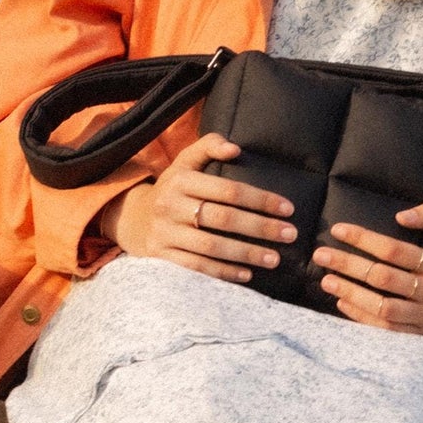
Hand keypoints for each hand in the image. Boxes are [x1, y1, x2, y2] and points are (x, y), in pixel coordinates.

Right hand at [102, 133, 297, 283]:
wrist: (132, 219)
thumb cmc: (173, 189)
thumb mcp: (185, 162)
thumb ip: (209, 146)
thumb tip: (236, 148)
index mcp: (181, 180)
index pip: (229, 190)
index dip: (260, 200)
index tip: (288, 209)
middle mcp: (171, 206)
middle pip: (224, 218)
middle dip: (261, 228)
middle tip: (290, 235)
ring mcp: (165, 233)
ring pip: (212, 246)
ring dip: (246, 253)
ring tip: (274, 259)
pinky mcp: (161, 258)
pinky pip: (197, 268)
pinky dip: (223, 272)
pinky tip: (247, 275)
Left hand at [312, 205, 422, 340]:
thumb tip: (401, 215)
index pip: (395, 250)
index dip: (364, 239)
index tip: (338, 230)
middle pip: (383, 278)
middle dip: (349, 265)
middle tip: (321, 255)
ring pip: (382, 307)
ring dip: (351, 294)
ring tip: (326, 281)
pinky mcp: (418, 337)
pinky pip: (385, 327)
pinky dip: (361, 316)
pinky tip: (341, 303)